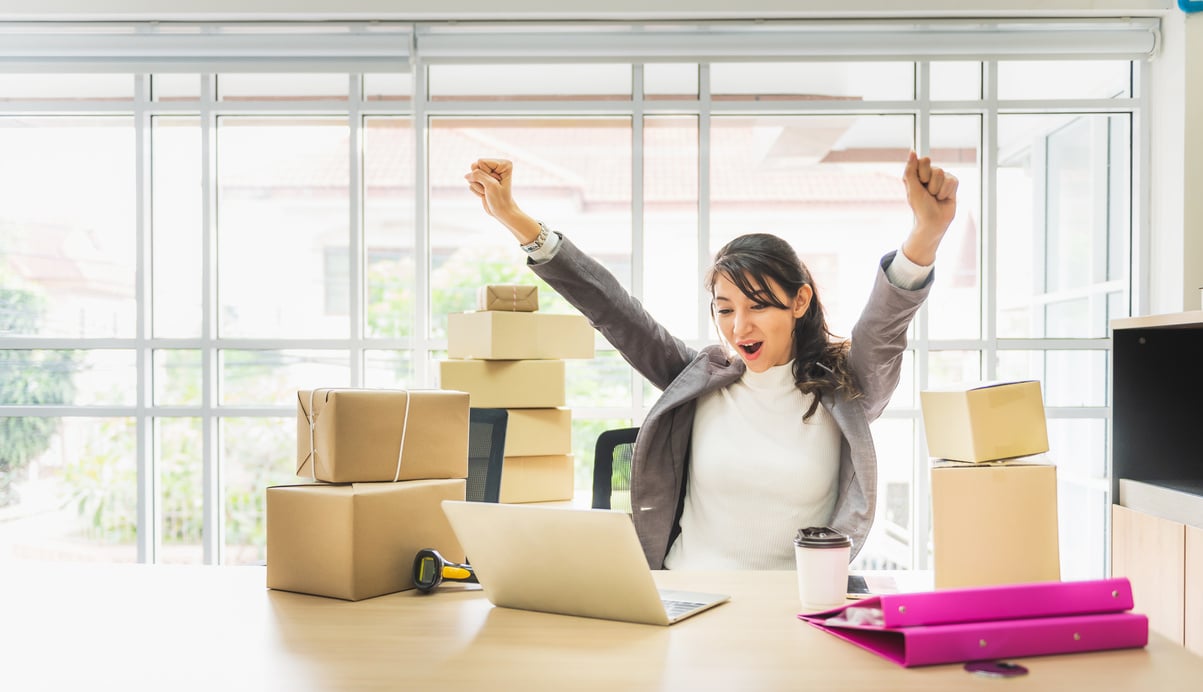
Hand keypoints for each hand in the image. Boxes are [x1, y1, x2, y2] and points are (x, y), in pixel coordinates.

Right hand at [464, 158, 540, 244]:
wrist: (502, 212)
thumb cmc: (500, 199)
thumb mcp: (490, 185)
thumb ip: (477, 175)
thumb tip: (466, 175)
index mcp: (503, 164)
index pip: (481, 162)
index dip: (485, 174)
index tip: (496, 183)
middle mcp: (496, 166)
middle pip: (475, 167)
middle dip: (480, 180)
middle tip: (490, 188)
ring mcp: (488, 174)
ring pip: (472, 175)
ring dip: (478, 186)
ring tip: (488, 191)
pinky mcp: (482, 181)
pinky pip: (471, 182)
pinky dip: (476, 190)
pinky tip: (485, 194)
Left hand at [900, 151, 958, 265]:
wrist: (934, 222)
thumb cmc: (921, 207)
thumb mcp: (913, 189)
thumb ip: (911, 170)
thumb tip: (912, 151)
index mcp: (917, 173)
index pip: (924, 160)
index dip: (923, 174)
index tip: (921, 185)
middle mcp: (930, 173)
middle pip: (936, 169)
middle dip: (931, 185)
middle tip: (928, 194)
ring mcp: (942, 178)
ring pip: (944, 175)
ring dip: (938, 190)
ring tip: (935, 198)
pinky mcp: (952, 183)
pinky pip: (952, 181)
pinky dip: (946, 192)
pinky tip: (943, 198)